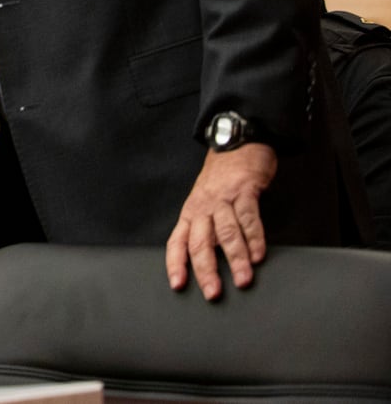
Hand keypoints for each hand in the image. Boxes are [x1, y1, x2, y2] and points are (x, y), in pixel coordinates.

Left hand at [165, 143, 277, 299]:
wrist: (235, 142)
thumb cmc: (220, 179)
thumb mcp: (205, 203)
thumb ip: (207, 229)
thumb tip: (210, 262)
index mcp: (190, 212)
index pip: (177, 242)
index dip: (175, 264)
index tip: (178, 285)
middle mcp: (203, 207)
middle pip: (200, 242)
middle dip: (206, 270)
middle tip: (213, 292)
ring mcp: (223, 199)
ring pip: (226, 233)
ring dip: (235, 259)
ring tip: (242, 279)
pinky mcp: (244, 191)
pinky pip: (248, 218)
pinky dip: (254, 239)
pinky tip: (258, 255)